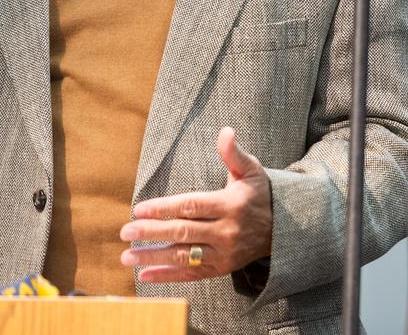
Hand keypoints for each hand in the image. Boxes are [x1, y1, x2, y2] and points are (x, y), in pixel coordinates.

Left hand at [121, 127, 272, 281]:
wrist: (282, 230)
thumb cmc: (259, 194)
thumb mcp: (251, 170)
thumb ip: (234, 153)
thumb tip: (226, 131)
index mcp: (230, 205)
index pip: (191, 206)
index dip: (164, 208)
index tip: (140, 208)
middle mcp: (226, 231)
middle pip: (183, 232)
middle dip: (152, 232)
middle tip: (125, 231)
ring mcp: (222, 254)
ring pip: (183, 256)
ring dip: (153, 257)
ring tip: (127, 256)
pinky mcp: (220, 269)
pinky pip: (190, 274)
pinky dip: (167, 276)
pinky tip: (144, 275)